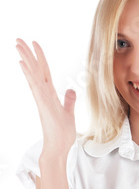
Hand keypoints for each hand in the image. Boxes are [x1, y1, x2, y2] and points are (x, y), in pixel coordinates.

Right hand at [16, 38, 76, 156]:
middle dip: (28, 54)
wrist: (58, 149)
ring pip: (33, 74)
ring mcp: (42, 99)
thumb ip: (69, 101)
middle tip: (18, 39)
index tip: (34, 45)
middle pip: (35, 70)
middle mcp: (44, 95)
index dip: (40, 58)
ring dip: (26, 59)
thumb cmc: (62, 134)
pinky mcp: (43, 105)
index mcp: (50, 95)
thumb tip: (71, 90)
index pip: (44, 72)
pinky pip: (35, 86)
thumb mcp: (69, 114)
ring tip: (18, 44)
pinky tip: (23, 63)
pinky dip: (29, 74)